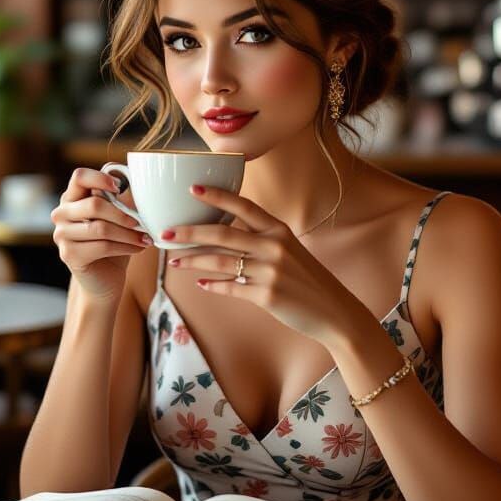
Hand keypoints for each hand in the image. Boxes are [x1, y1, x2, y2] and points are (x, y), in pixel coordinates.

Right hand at [50, 168, 153, 302]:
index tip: (120, 188)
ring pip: (101, 228)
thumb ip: (121, 200)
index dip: (100, 178)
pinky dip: (126, 246)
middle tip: (142, 223)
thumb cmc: (113, 243)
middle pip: (94, 204)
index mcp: (72, 198)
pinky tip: (139, 248)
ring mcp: (62, 235)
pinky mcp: (69, 255)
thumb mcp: (118, 218)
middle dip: (123, 215)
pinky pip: (103, 246)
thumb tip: (137, 181)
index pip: (79, 176)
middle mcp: (61, 214)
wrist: (104, 279)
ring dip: (129, 233)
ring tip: (146, 238)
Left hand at [162, 185, 361, 348]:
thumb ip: (261, 239)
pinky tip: (201, 284)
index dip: (216, 196)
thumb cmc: (307, 280)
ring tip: (174, 262)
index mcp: (279, 230)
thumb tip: (224, 235)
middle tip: (165, 232)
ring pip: (220, 261)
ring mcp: (270, 271)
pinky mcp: (267, 295)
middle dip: (189, 232)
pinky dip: (213, 285)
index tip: (191, 188)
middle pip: (222, 234)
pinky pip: (230, 288)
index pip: (243, 206)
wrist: (334, 311)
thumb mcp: (290, 250)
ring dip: (192, 261)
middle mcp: (274, 246)